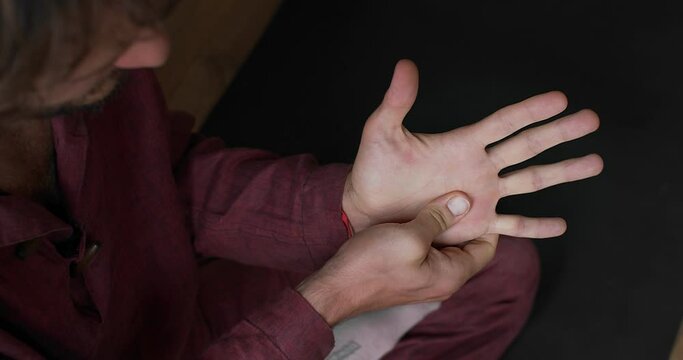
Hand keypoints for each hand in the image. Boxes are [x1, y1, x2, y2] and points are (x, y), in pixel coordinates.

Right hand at [298, 192, 495, 325]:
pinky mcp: (408, 274)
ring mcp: (425, 279)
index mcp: (451, 275)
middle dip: (466, 220)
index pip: (487, 247)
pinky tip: (417, 212)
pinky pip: (427, 250)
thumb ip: (439, 219)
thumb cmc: (372, 265)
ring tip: (438, 197)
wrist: (336, 288)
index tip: (482, 196)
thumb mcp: (409, 236)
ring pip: (445, 246)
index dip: (489, 221)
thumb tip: (464, 202)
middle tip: (460, 191)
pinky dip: (427, 231)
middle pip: (467, 246)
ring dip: (443, 224)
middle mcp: (443, 281)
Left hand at [343, 59, 602, 242]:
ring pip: (530, 182)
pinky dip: (535, 227)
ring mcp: (481, 194)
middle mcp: (479, 166)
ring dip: (562, 172)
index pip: (503, 122)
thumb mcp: (382, 132)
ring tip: (594, 162)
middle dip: (559, 133)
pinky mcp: (476, 223)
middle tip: (591, 120)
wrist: (368, 208)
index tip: (560, 98)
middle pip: (527, 146)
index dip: (530, 110)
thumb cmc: (374, 169)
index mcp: (462, 143)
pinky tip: (561, 225)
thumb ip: (397, 101)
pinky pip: (512, 225)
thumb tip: (405, 64)